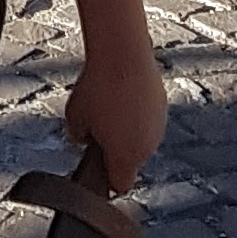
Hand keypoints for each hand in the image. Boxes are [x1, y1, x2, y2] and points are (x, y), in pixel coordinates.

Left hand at [65, 45, 167, 192]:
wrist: (122, 52)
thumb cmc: (98, 86)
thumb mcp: (74, 116)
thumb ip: (78, 137)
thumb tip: (83, 138)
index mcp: (126, 157)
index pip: (121, 184)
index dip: (107, 178)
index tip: (98, 163)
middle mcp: (147, 147)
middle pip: (131, 160)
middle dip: (117, 149)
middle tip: (100, 125)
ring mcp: (158, 125)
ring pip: (141, 138)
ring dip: (129, 129)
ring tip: (111, 105)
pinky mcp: (163, 104)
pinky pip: (148, 117)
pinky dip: (138, 111)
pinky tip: (124, 94)